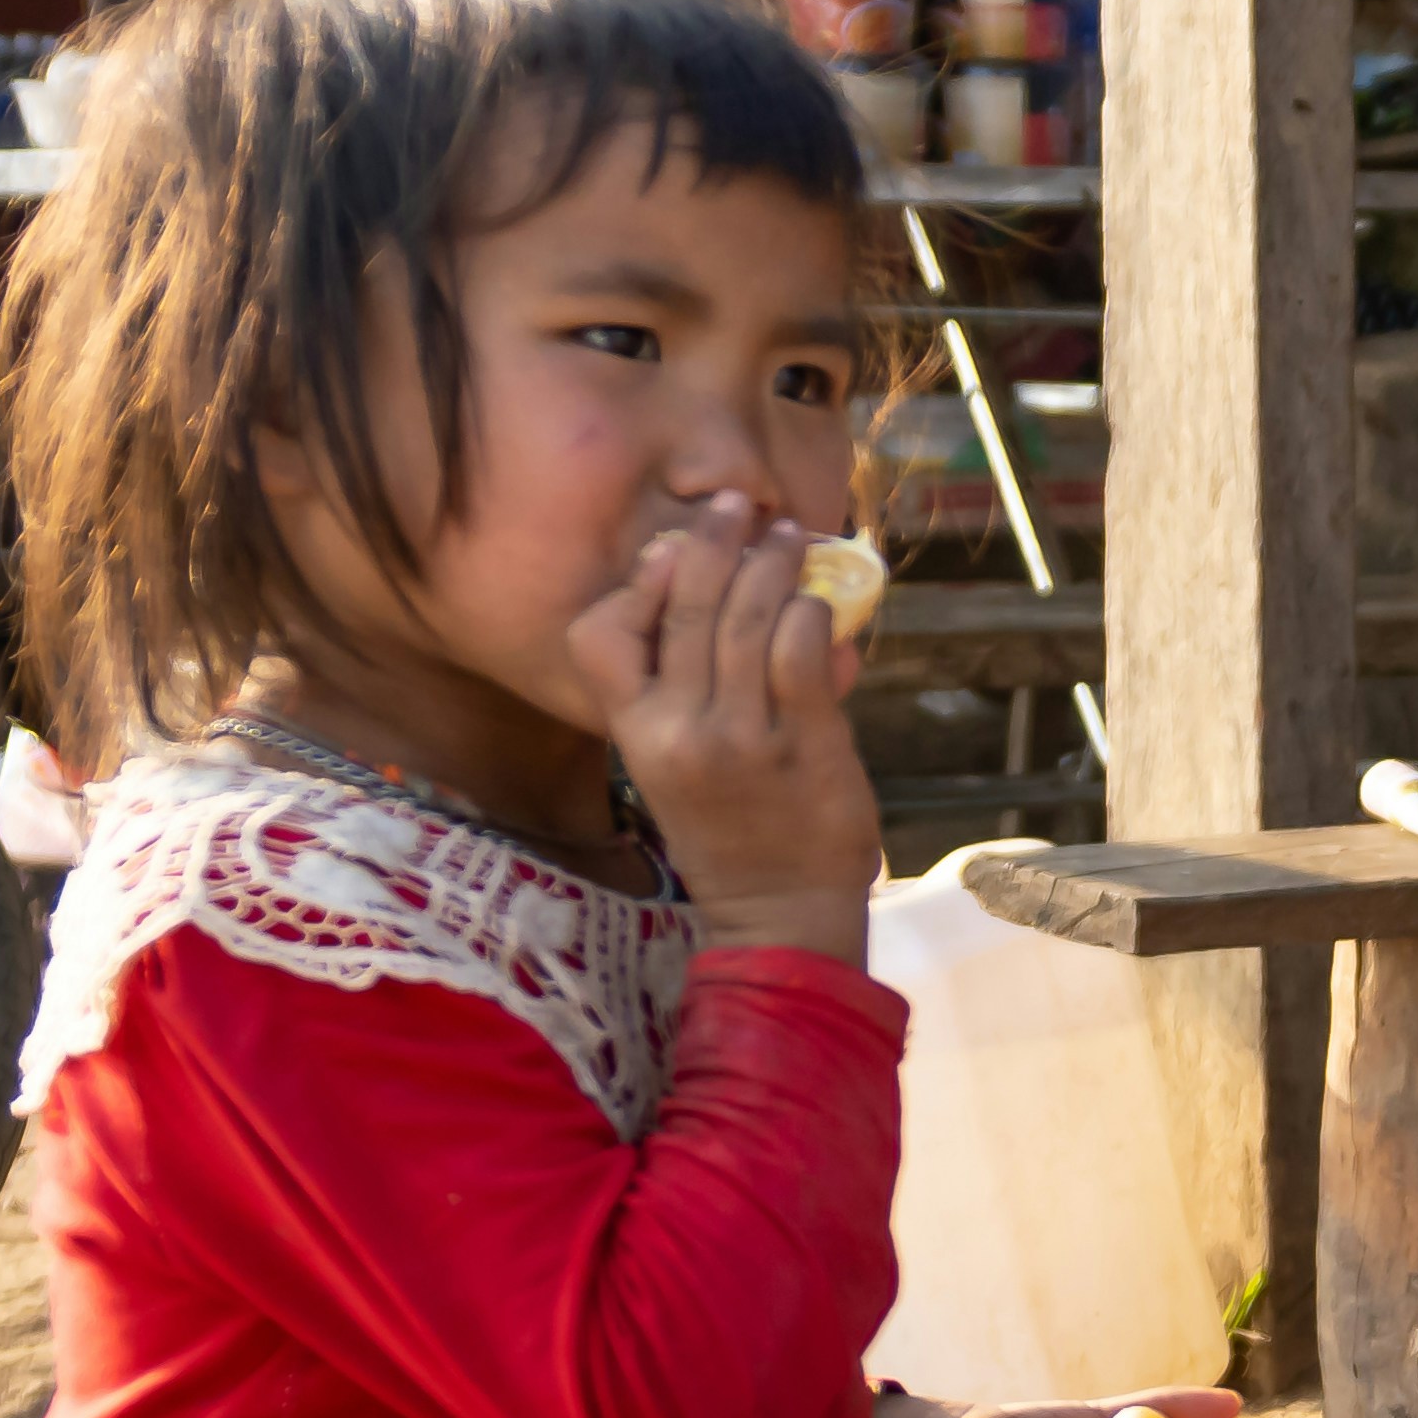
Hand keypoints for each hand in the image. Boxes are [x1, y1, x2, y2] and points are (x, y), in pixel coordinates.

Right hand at [599, 503, 879, 952]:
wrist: (779, 913)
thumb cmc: (733, 832)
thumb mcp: (677, 764)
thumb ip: (695, 690)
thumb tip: (744, 601)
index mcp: (634, 733)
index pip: (598, 636)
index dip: (633, 586)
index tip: (666, 553)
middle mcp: (677, 730)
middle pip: (683, 608)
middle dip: (710, 543)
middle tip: (735, 505)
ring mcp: (741, 738)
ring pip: (745, 619)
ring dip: (769, 564)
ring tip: (787, 535)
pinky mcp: (804, 745)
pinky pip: (801, 652)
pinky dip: (811, 614)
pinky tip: (819, 602)